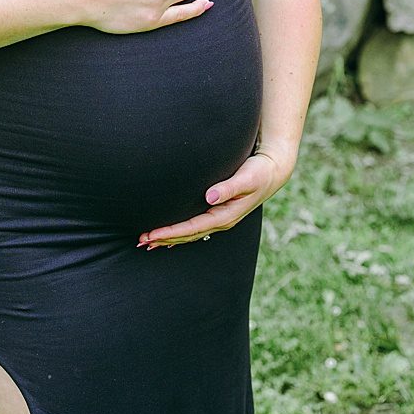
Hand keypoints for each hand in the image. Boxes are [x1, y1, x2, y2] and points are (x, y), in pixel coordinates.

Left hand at [139, 150, 293, 248]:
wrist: (272, 171)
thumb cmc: (258, 173)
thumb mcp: (245, 179)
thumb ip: (228, 187)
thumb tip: (210, 196)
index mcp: (225, 215)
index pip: (192, 228)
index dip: (171, 232)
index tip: (152, 234)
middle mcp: (221, 221)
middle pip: (188, 235)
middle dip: (164, 239)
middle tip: (141, 241)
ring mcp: (219, 219)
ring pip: (190, 234)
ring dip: (169, 239)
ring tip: (147, 243)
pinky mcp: (218, 213)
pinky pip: (195, 228)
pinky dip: (179, 233)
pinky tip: (168, 238)